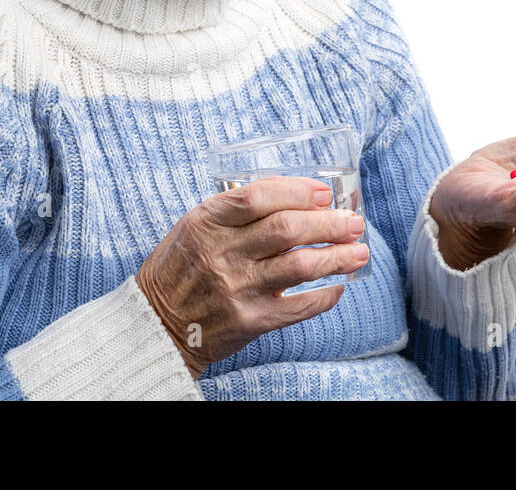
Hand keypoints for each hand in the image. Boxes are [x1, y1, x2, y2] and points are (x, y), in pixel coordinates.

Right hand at [135, 176, 369, 378]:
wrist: (156, 325)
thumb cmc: (181, 268)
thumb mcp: (194, 227)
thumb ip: (236, 212)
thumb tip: (300, 197)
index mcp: (206, 223)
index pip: (259, 196)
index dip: (298, 191)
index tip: (324, 194)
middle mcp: (221, 254)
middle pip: (288, 228)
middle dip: (330, 223)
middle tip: (353, 222)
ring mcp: (237, 289)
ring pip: (302, 265)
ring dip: (338, 256)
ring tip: (359, 251)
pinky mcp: (250, 321)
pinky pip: (300, 306)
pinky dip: (326, 294)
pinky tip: (338, 285)